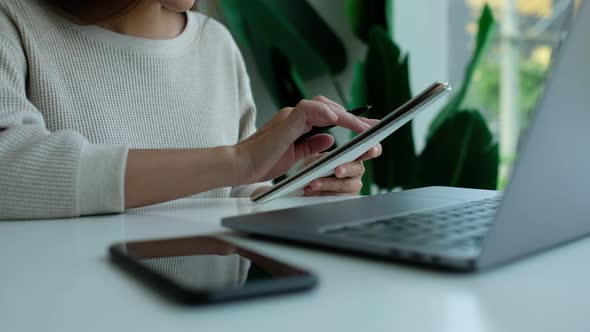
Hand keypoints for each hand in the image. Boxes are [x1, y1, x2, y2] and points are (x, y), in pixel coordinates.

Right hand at [235, 96, 377, 183]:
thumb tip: (331, 138)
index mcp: (298, 123)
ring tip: (361, 127)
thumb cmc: (263, 161)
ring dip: (345, 115)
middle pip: (330, 107)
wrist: (241, 166)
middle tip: (373, 127)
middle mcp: (295, 116)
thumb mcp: (295, 154)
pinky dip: (322, 112)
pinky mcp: (284, 123)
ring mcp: (289, 117)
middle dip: (354, 117)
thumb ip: (312, 145)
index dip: (350, 119)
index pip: (329, 114)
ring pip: (322, 105)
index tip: (368, 127)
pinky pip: (306, 110)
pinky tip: (336, 119)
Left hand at [302, 144, 381, 195]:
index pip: (367, 152)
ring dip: (328, 184)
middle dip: (347, 169)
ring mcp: (352, 187)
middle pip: (357, 169)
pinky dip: (323, 194)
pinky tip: (312, 192)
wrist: (307, 185)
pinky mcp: (344, 200)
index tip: (373, 149)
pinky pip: (337, 198)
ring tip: (314, 184)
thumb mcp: (315, 159)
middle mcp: (356, 171)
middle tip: (337, 170)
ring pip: (345, 185)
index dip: (372, 150)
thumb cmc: (316, 169)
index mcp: (353, 157)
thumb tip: (325, 159)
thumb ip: (321, 157)